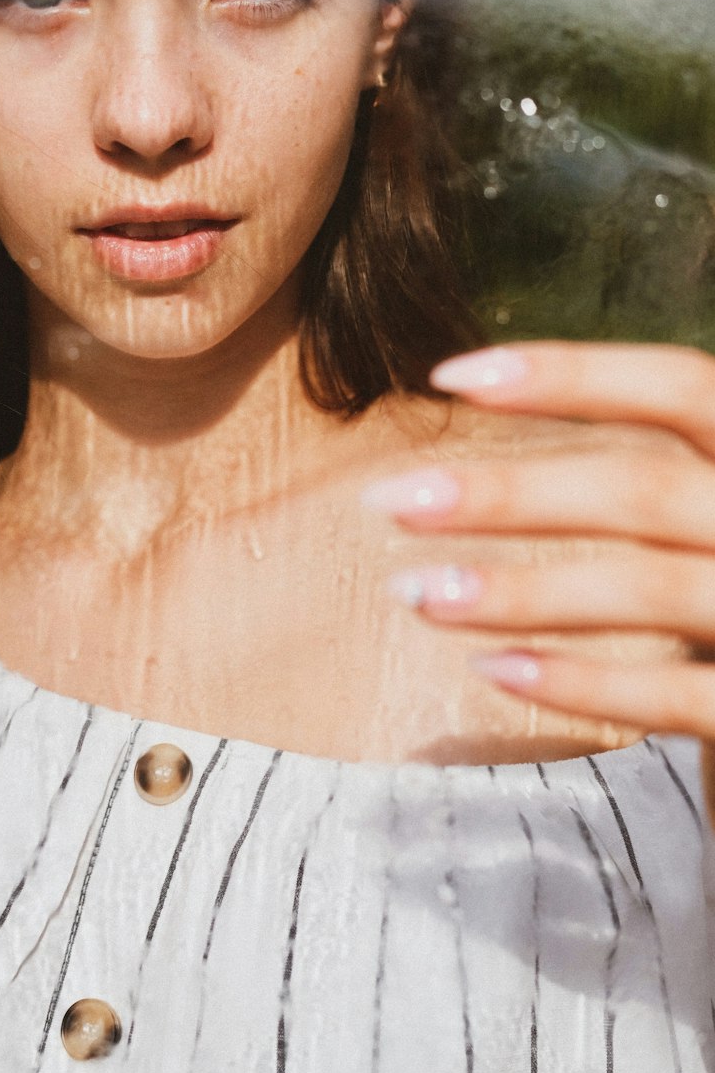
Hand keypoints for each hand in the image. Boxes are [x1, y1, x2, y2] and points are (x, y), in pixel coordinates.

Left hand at [362, 341, 714, 805]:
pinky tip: (491, 670)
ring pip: (646, 589)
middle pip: (643, 492)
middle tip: (389, 500)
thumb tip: (511, 421)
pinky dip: (578, 682)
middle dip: (507, 493)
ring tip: (414, 591)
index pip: (682, 386)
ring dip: (517, 590)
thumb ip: (662, 480)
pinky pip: (674, 698)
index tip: (452, 374)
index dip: (570, 374)